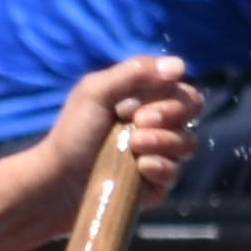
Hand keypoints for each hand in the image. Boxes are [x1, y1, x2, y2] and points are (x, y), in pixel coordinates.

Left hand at [39, 52, 199, 209]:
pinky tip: (141, 167)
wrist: (58, 181)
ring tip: (135, 146)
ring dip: (163, 140)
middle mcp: (157, 125)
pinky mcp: (157, 184)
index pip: (182, 87)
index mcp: (145, 99)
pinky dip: (161, 167)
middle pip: (191, 110)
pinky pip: (175, 173)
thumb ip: (134, 73)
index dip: (171, 92)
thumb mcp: (95, 91)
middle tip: (138, 122)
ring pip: (187, 142)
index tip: (141, 101)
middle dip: (168, 113)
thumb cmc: (73, 132)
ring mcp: (159, 155)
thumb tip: (180, 66)